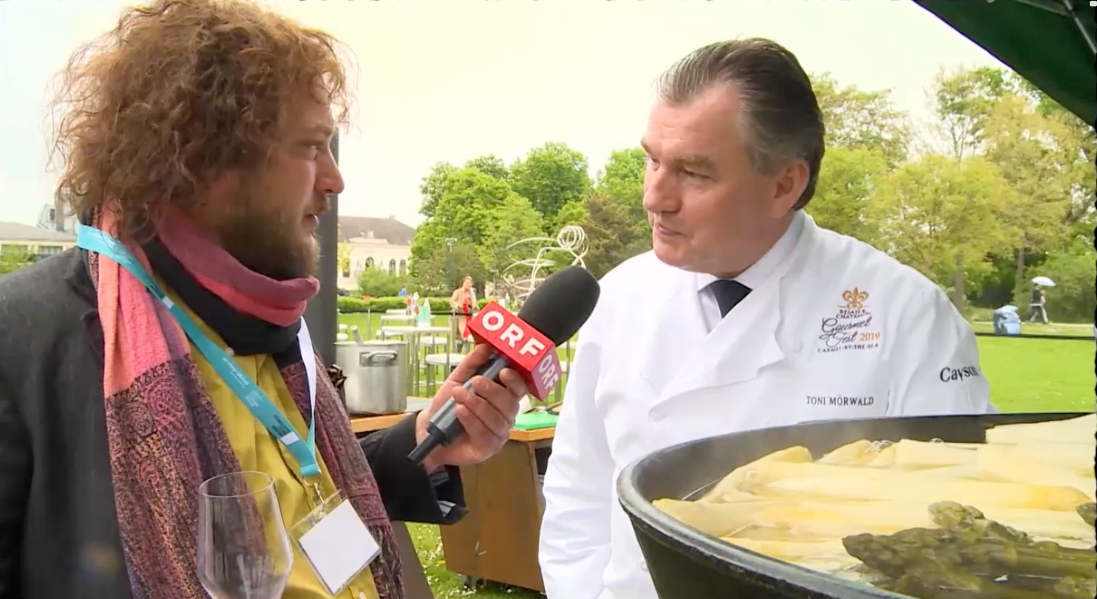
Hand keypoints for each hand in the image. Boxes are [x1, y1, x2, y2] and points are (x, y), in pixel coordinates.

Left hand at [415, 344, 527, 471]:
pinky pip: (485, 435)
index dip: (515, 380)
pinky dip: (472, 421)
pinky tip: (460, 412)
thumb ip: (471, 364)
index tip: (503, 371)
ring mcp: (499, 434)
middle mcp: (505, 416)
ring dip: (477, 405)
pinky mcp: (488, 449)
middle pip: (510, 404)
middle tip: (475, 382)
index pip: (519, 388)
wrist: (428, 430)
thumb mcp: (456, 379)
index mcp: (503, 397)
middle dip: (492, 391)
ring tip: (458, 397)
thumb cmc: (447, 405)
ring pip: (497, 419)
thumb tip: (485, 346)